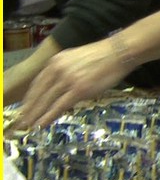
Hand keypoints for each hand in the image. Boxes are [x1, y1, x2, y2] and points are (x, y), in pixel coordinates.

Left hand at [14, 40, 131, 128]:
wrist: (119, 52)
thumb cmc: (102, 56)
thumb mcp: (76, 59)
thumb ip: (64, 71)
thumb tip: (60, 86)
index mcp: (55, 62)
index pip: (37, 83)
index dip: (29, 98)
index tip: (24, 109)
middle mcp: (57, 70)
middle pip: (38, 94)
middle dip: (29, 110)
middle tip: (21, 122)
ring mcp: (67, 80)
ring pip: (46, 101)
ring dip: (35, 116)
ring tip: (29, 126)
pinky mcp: (78, 90)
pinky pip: (58, 106)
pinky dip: (48, 117)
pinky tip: (42, 124)